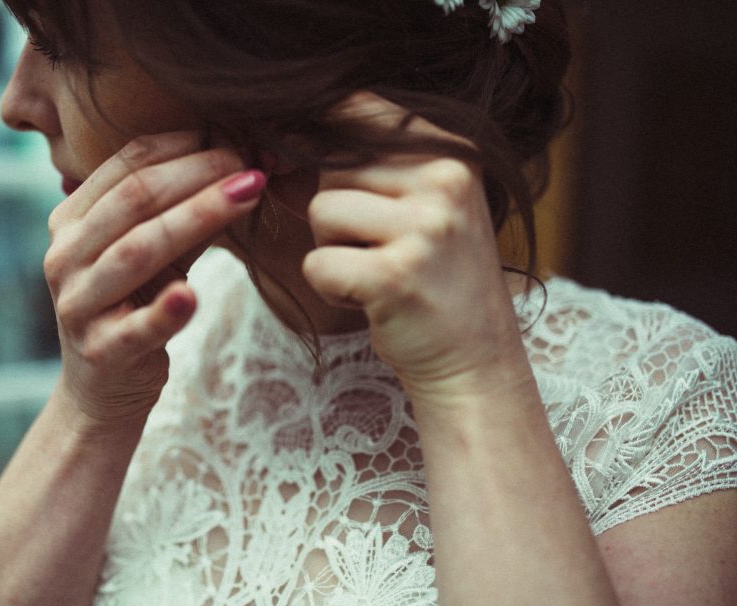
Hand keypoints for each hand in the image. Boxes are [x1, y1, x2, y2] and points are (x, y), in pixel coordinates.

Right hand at [45, 132, 265, 425]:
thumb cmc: (134, 305)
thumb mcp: (152, 253)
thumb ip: (182, 211)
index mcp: (71, 221)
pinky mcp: (102, 353)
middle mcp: (65, 257)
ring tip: (246, 194)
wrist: (102, 389)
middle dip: (198, 174)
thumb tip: (244, 162)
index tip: (234, 135)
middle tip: (249, 162)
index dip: (182, 145)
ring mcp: (79, 306)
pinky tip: (193, 295)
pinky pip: (137, 327)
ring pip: (139, 251)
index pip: (125, 166)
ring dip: (197, 217)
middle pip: (134, 200)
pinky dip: (165, 310)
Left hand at [302, 93, 531, 402]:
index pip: (358, 106)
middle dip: (335, 212)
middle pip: (331, 167)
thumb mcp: (412, 210)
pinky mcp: (395, 275)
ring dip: (331, 249)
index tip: (300, 158)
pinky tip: (370, 300)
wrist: (474, 360)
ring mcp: (425, 227)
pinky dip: (329, 288)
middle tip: (379, 250)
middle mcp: (445, 179)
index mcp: (452, 151)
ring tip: (377, 273)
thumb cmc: (433, 281)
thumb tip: (271, 147)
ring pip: (320, 212)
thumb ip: (355, 172)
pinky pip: (317, 263)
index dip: (316, 134)